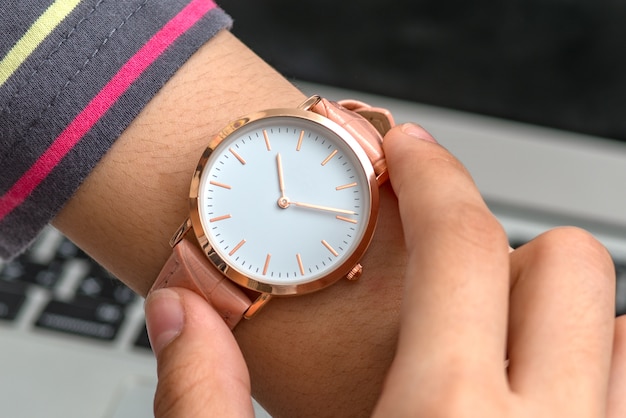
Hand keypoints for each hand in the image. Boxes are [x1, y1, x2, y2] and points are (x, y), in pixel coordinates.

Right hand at [143, 123, 625, 416]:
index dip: (433, 174)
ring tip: (489, 331)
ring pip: (619, 326)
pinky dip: (592, 365)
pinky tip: (531, 390)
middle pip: (567, 266)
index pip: (460, 241)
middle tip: (446, 264)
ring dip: (555, 307)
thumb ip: (203, 399)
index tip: (411, 153)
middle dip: (501, 243)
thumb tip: (180, 312)